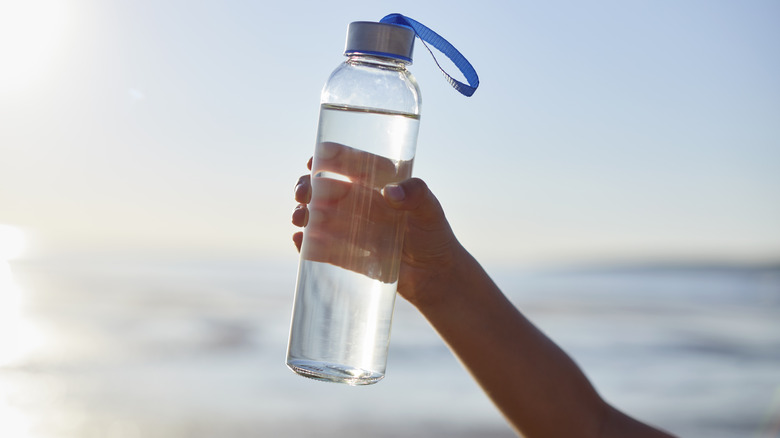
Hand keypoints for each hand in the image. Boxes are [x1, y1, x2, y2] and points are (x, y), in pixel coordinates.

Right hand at [292, 143, 461, 305]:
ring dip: (304, 214)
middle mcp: (360, 203)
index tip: (315, 158)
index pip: (351, 165)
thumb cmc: (434, 235)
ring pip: (318, 216)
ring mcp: (350, 228)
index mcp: (378, 184)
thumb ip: (416, 195)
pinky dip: (307, 243)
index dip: (332, 159)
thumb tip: (391, 192)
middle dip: (308, 187)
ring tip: (300, 217)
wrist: (433, 275)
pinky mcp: (346, 254)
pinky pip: (321, 247)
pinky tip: (300, 241)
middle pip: (325, 189)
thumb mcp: (431, 210)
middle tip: (302, 192)